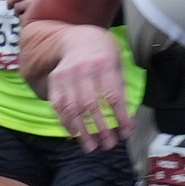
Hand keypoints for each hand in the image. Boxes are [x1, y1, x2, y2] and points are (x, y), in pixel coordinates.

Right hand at [36, 24, 129, 147]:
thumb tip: (129, 124)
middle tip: (108, 145)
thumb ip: (121, 90)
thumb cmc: (104, 54)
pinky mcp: (55, 81)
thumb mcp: (118, 64)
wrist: (77, 38)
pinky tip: (74, 136)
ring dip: (82, 132)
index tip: (126, 133)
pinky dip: (66, 123)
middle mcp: (84, 68)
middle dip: (101, 129)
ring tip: (91, 147)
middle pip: (91, 104)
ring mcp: (66, 74)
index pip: (113, 95)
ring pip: (72, 108)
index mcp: (104, 62)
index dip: (120, 117)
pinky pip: (58, 106)